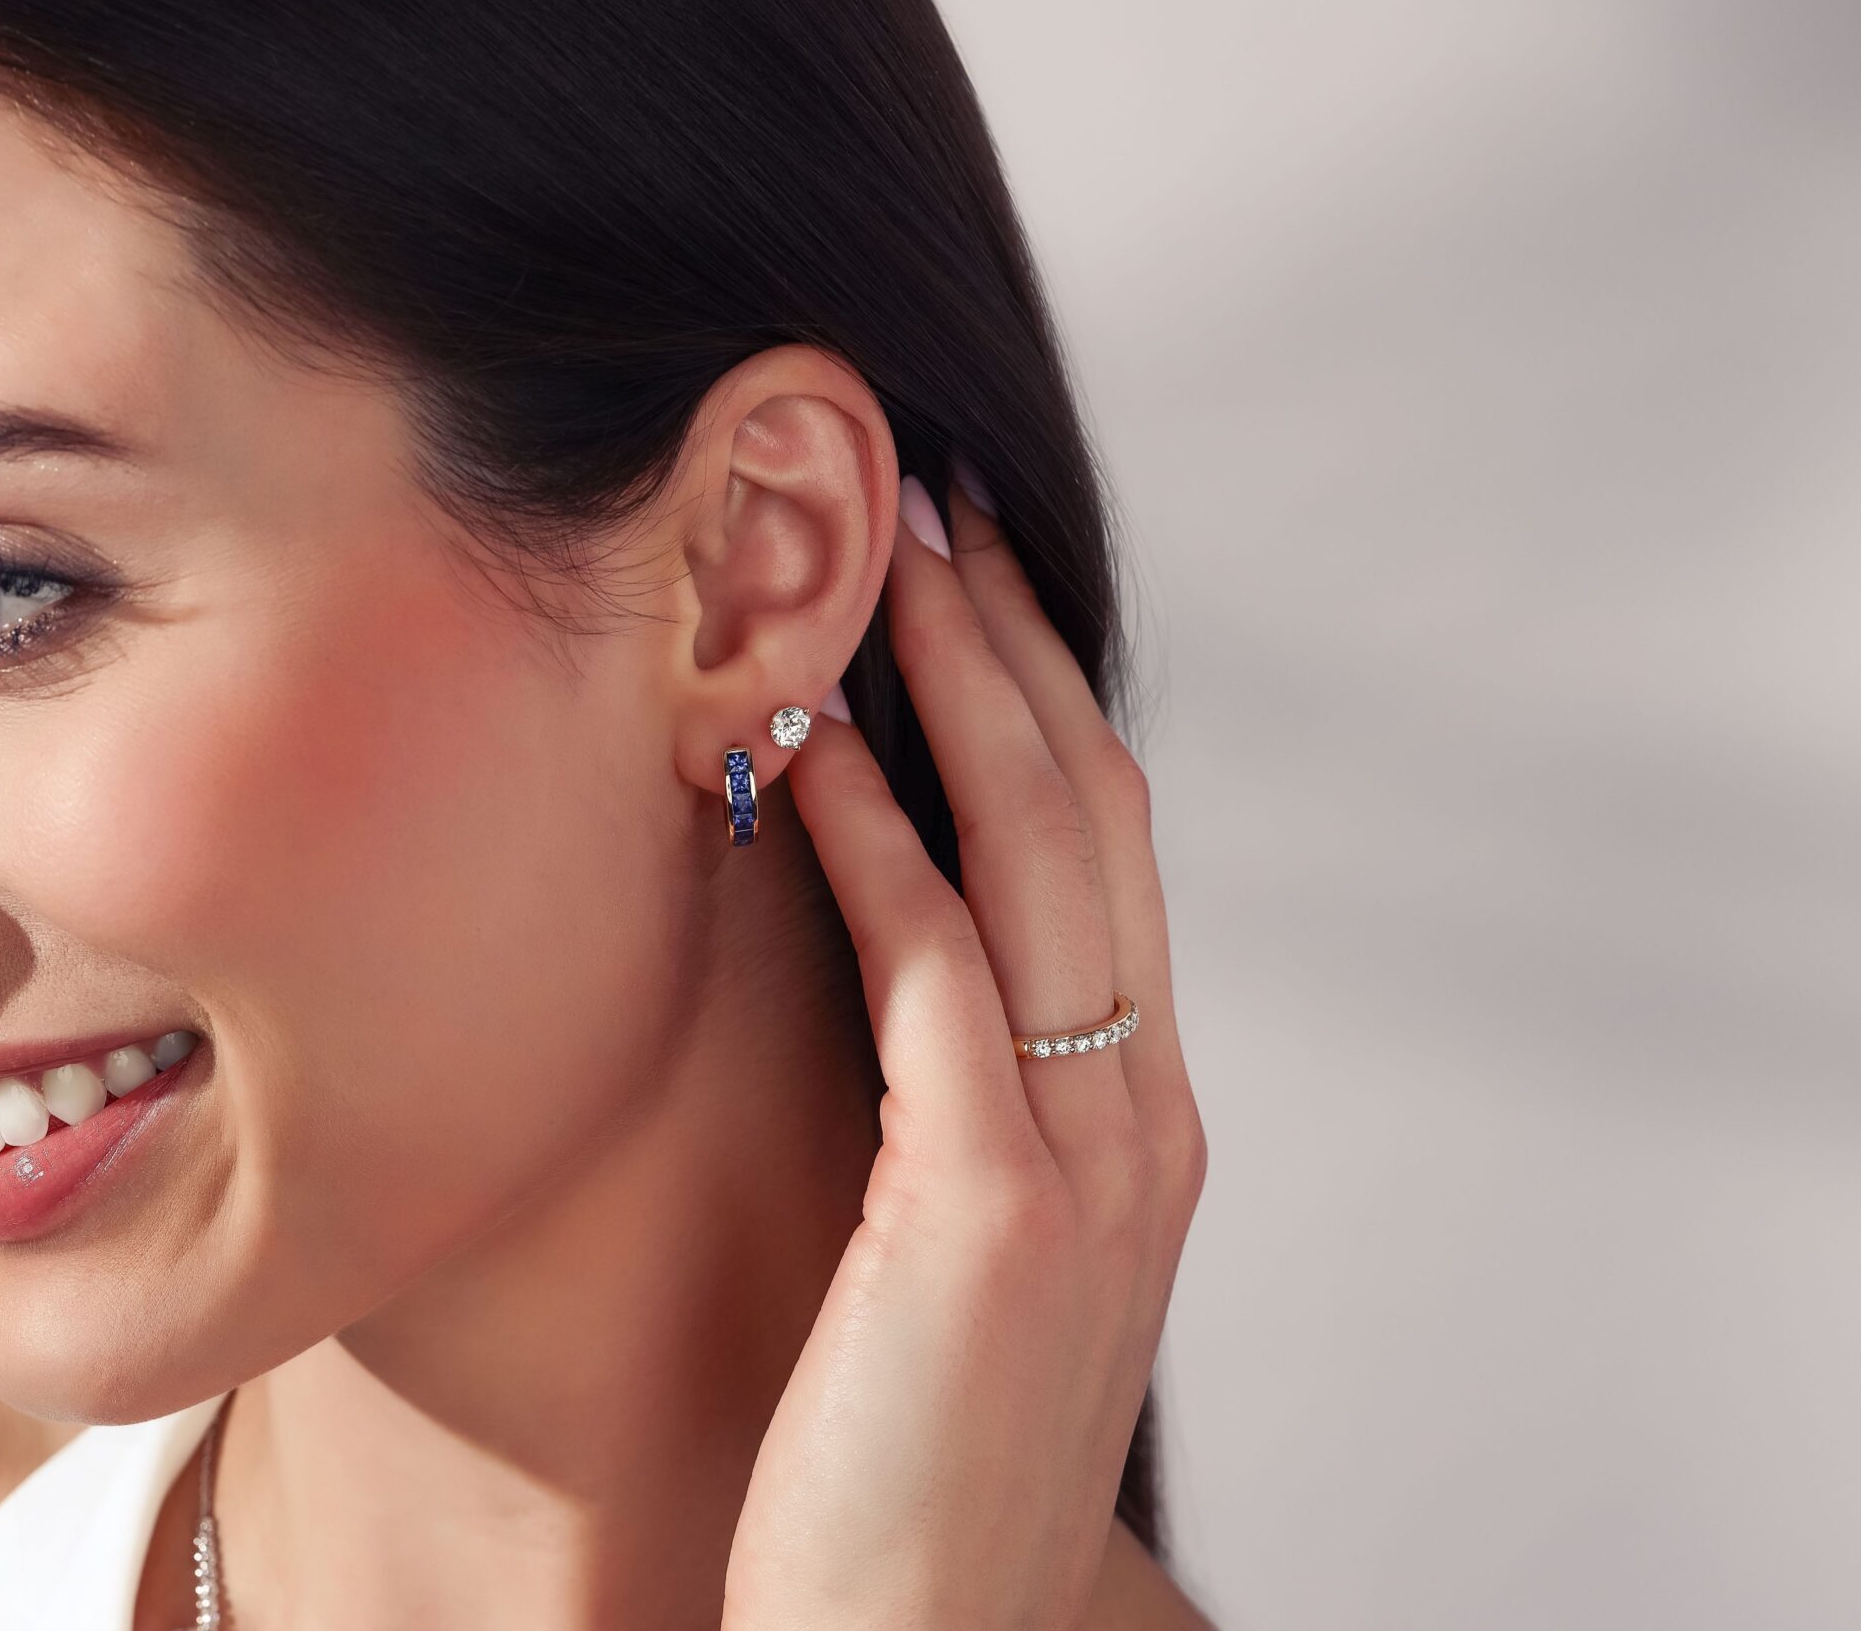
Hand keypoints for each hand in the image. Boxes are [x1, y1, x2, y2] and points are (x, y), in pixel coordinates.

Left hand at [720, 461, 1207, 1630]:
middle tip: (938, 503)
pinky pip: (936, 977)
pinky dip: (877, 845)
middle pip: (1095, 818)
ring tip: (887, 559)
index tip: (973, 582)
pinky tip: (810, 752)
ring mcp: (1090, 1161)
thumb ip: (963, 1099)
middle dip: (1017, 644)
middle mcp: (1145, 1120)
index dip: (1047, 701)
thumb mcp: (963, 1250)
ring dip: (961, 691)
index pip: (1108, 857)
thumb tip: (882, 939)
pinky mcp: (994, 1210)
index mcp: (1142, 1122)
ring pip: (1041, 862)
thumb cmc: (900, 1452)